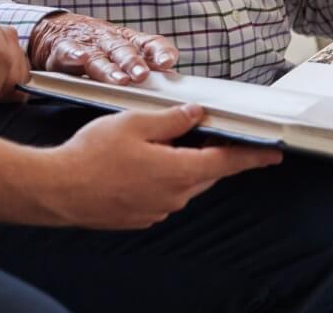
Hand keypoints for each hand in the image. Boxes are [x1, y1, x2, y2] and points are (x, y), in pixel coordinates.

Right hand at [28, 12, 178, 84]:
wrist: (57, 30)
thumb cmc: (98, 46)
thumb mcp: (123, 50)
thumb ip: (146, 65)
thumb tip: (174, 80)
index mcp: (128, 41)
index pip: (148, 42)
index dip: (159, 51)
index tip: (169, 62)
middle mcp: (110, 41)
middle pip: (124, 50)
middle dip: (134, 63)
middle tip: (142, 76)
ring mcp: (87, 44)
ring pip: (99, 56)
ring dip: (109, 68)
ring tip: (119, 80)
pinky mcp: (63, 49)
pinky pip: (68, 51)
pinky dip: (74, 54)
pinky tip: (80, 58)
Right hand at [36, 104, 281, 228]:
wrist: (58, 190)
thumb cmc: (92, 155)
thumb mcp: (135, 123)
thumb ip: (172, 120)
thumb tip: (196, 114)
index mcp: (179, 171)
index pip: (226, 162)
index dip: (252, 156)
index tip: (274, 153)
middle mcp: (173, 197)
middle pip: (205, 172)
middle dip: (209, 153)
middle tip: (204, 132)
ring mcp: (157, 211)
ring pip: (183, 184)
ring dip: (181, 164)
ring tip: (159, 144)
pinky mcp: (140, 217)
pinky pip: (163, 195)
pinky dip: (161, 178)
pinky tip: (140, 164)